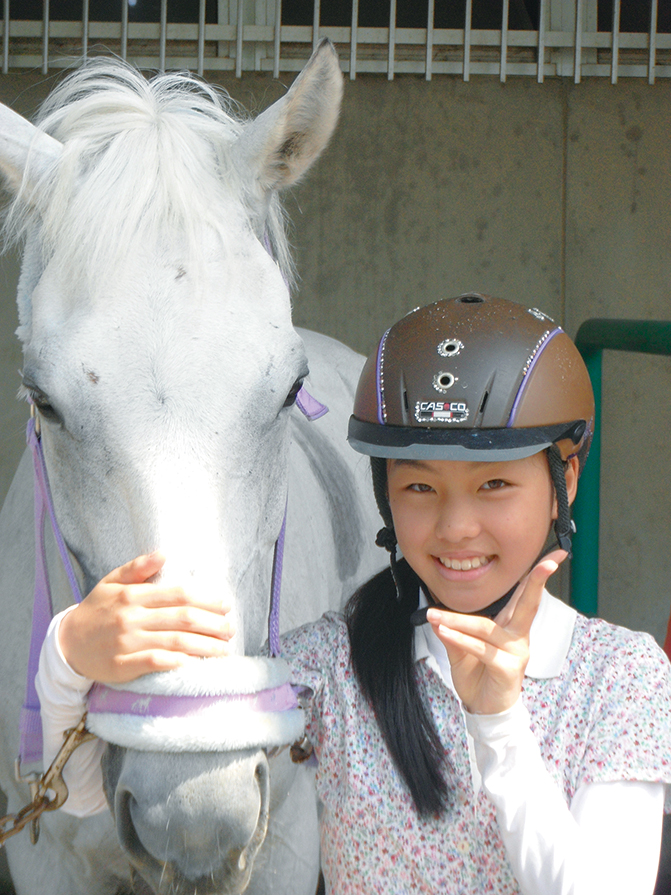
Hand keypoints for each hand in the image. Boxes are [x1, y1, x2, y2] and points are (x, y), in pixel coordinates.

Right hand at [59, 552, 234, 683]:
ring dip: (205, 646)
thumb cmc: (95, 611)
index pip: (178, 594)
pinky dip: (177, 662)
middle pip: (182, 618)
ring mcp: (127, 643)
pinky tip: (195, 663)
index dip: (206, 599)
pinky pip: (155, 663)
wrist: (66, 645)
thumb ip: (137, 568)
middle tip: (231, 628)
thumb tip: (164, 554)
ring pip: (175, 642)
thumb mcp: (110, 582)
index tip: (225, 605)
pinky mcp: (121, 666)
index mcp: (132, 595)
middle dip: (213, 624)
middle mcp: (131, 618)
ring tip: (224, 649)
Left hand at [426, 551, 566, 715]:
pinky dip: (460, 640)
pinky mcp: (508, 668)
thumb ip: (452, 633)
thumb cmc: (478, 678)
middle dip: (538, 581)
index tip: (556, 555)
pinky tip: (443, 632)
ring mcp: (515, 652)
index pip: (524, 597)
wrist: (484, 710)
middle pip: (528, 604)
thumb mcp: (461, 651)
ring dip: (457, 621)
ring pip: (486, 628)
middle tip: (548, 563)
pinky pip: (480, 649)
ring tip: (433, 615)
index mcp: (510, 627)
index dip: (537, 576)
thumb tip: (436, 616)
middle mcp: (518, 636)